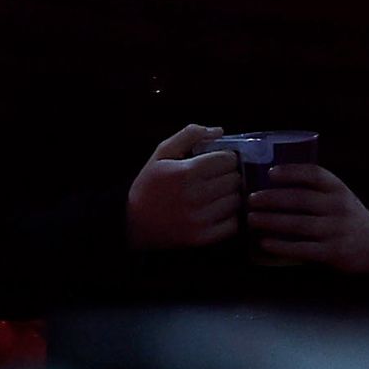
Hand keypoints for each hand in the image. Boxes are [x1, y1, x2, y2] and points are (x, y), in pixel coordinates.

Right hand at [127, 123, 240, 248]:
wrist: (132, 224)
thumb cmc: (149, 185)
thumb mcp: (162, 154)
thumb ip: (189, 135)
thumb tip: (219, 130)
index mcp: (185, 172)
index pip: (227, 159)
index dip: (226, 158)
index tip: (218, 162)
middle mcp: (194, 195)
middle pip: (234, 179)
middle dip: (229, 175)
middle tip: (218, 178)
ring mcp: (199, 219)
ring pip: (236, 201)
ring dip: (230, 196)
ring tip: (217, 195)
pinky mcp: (201, 238)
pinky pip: (232, 224)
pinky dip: (230, 217)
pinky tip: (217, 212)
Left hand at [247, 162, 368, 273]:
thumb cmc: (345, 216)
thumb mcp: (337, 196)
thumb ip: (314, 189)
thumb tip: (271, 179)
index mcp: (338, 188)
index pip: (315, 174)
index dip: (292, 172)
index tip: (271, 173)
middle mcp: (338, 206)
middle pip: (301, 199)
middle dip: (272, 199)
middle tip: (250, 199)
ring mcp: (336, 230)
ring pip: (299, 224)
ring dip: (272, 221)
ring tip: (252, 219)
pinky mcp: (333, 252)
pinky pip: (303, 248)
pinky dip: (282, 246)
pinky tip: (265, 243)